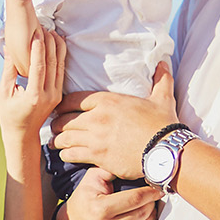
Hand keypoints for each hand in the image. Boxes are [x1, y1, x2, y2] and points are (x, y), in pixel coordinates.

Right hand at [0, 29, 65, 137]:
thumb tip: (10, 47)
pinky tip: (57, 44)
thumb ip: (8, 70)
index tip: (36, 32)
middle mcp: (48, 95)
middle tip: (44, 26)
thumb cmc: (9, 114)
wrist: (23, 134)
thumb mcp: (4, 92)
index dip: (38, 48)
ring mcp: (56, 95)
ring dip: (57, 47)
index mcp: (33, 96)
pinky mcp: (59, 94)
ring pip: (60, 66)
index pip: (38, 67)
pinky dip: (60, 57)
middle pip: (52, 63)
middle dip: (49, 43)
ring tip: (52, 31)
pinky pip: (61, 72)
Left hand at [52, 62, 178, 179]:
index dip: (63, 104)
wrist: (166, 150)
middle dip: (57, 123)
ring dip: (58, 140)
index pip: (73, 99)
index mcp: (108, 101)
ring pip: (65, 137)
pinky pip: (73, 154)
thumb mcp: (163, 98)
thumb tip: (162, 63)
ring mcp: (95, 138)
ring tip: (54, 142)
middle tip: (53, 126)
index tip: (59, 108)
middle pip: (65, 119)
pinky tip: (64, 155)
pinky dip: (66, 154)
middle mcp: (97, 118)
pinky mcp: (97, 156)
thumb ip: (160, 79)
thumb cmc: (164, 124)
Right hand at [58, 168, 159, 219]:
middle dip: (151, 204)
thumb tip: (132, 162)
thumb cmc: (84, 201)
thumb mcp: (91, 180)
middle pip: (143, 214)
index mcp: (100, 208)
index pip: (136, 198)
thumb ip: (109, 167)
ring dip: (150, 219)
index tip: (158, 189)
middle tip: (152, 199)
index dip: (150, 192)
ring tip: (147, 212)